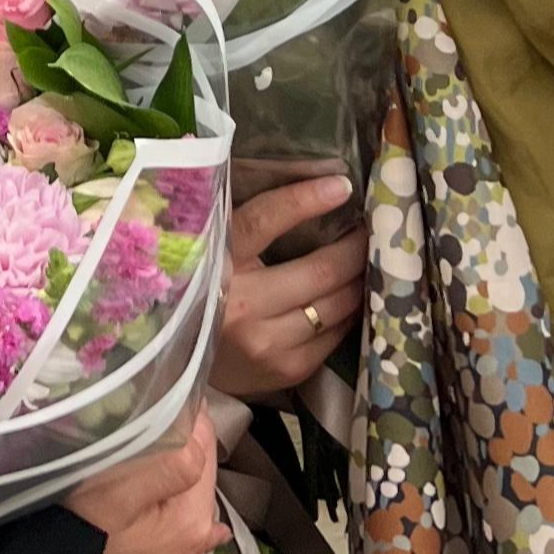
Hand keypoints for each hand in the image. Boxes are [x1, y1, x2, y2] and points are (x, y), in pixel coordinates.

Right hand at [69, 407, 228, 553]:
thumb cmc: (71, 540)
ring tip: (139, 467)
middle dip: (178, 453)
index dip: (188, 417)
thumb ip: (168, 463)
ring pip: (184, 509)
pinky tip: (145, 513)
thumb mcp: (113, 493)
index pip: (206, 449)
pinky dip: (163, 519)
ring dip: (170, 487)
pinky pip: (170, 538)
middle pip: (197, 481)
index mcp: (193, 522)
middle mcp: (196, 552)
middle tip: (142, 428)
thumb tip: (199, 432)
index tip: (166, 393)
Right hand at [208, 175, 363, 396]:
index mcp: (215, 264)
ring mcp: (266, 342)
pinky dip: (350, 312)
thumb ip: (243, 224)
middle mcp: (240, 305)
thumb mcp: (210, 253)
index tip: (342, 186)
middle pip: (319, 270)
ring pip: (337, 304)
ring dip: (359, 279)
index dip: (304, 199)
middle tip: (369, 230)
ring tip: (366, 260)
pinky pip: (336, 335)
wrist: (184, 364)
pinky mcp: (286, 369)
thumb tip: (303, 184)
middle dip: (354, 247)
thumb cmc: (203, 293)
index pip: (263, 221)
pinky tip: (351, 296)